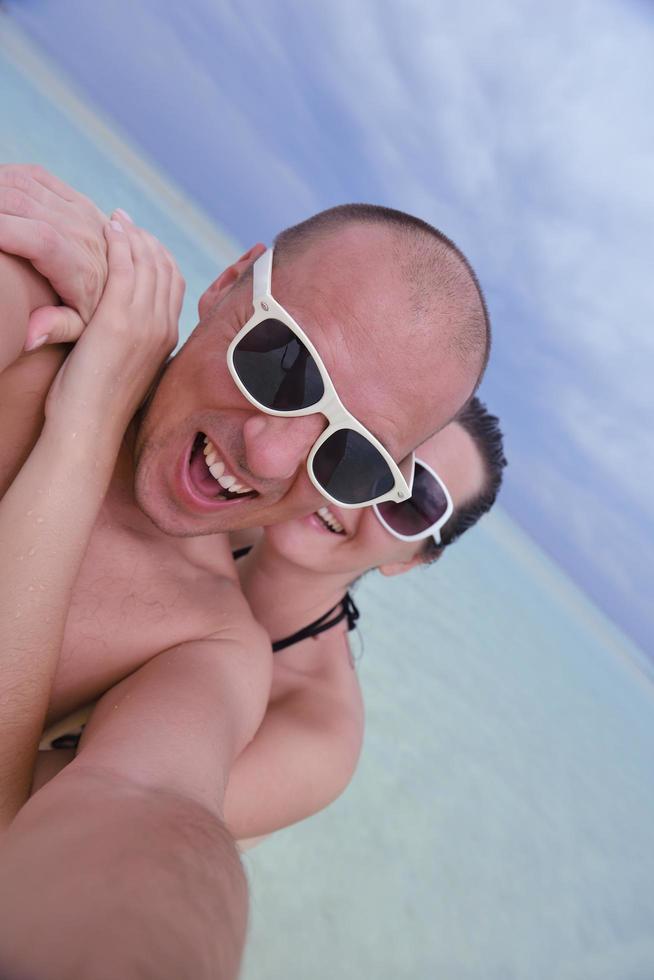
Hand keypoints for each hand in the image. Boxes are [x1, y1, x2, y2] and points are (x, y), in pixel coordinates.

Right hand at [0, 164, 109, 344]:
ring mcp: (80, 212)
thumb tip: (29, 337)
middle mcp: (82, 233)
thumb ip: (56, 327)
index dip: (5, 230)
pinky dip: (9, 177)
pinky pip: (37, 177)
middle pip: (23, 204)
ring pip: (25, 185)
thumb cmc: (97, 311)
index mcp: (80, 267)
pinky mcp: (78, 199)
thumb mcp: (81, 327)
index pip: (41, 239)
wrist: (131, 283)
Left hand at [45, 219, 184, 439]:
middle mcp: (163, 329)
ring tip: (116, 220)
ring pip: (148, 264)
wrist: (89, 428)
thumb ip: (135, 343)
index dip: (160, 256)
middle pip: (165, 269)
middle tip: (126, 222)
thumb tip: (130, 330)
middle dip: (147, 240)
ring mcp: (144, 325)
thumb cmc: (98, 405)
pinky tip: (108, 230)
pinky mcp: (119, 321)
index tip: (141, 239)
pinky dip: (119, 244)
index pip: (174, 284)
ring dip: (132, 236)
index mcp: (167, 339)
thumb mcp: (128, 369)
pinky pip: (125, 270)